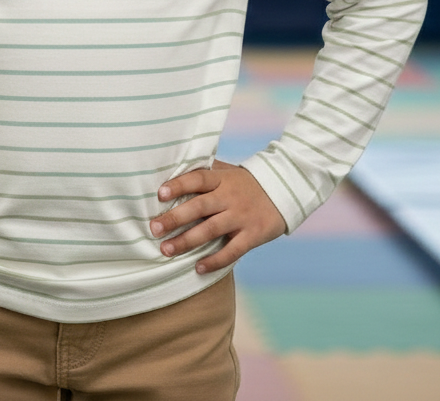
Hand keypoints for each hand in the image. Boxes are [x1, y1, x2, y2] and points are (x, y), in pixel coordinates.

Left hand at [150, 159, 285, 272]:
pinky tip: (198, 268)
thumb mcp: (227, 172)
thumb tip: (171, 172)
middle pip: (199, 206)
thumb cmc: (245, 182)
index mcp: (222, 179)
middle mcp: (230, 197)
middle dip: (175, 218)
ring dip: (187, 241)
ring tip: (166, 250)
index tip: (160, 194)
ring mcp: (242, 216)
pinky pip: (232, 250)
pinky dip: (215, 261)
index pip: (198, 179)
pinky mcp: (253, 235)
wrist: (284, 190)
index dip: (179, 185)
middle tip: (154, 229)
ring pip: (211, 230)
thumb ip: (205, 173)